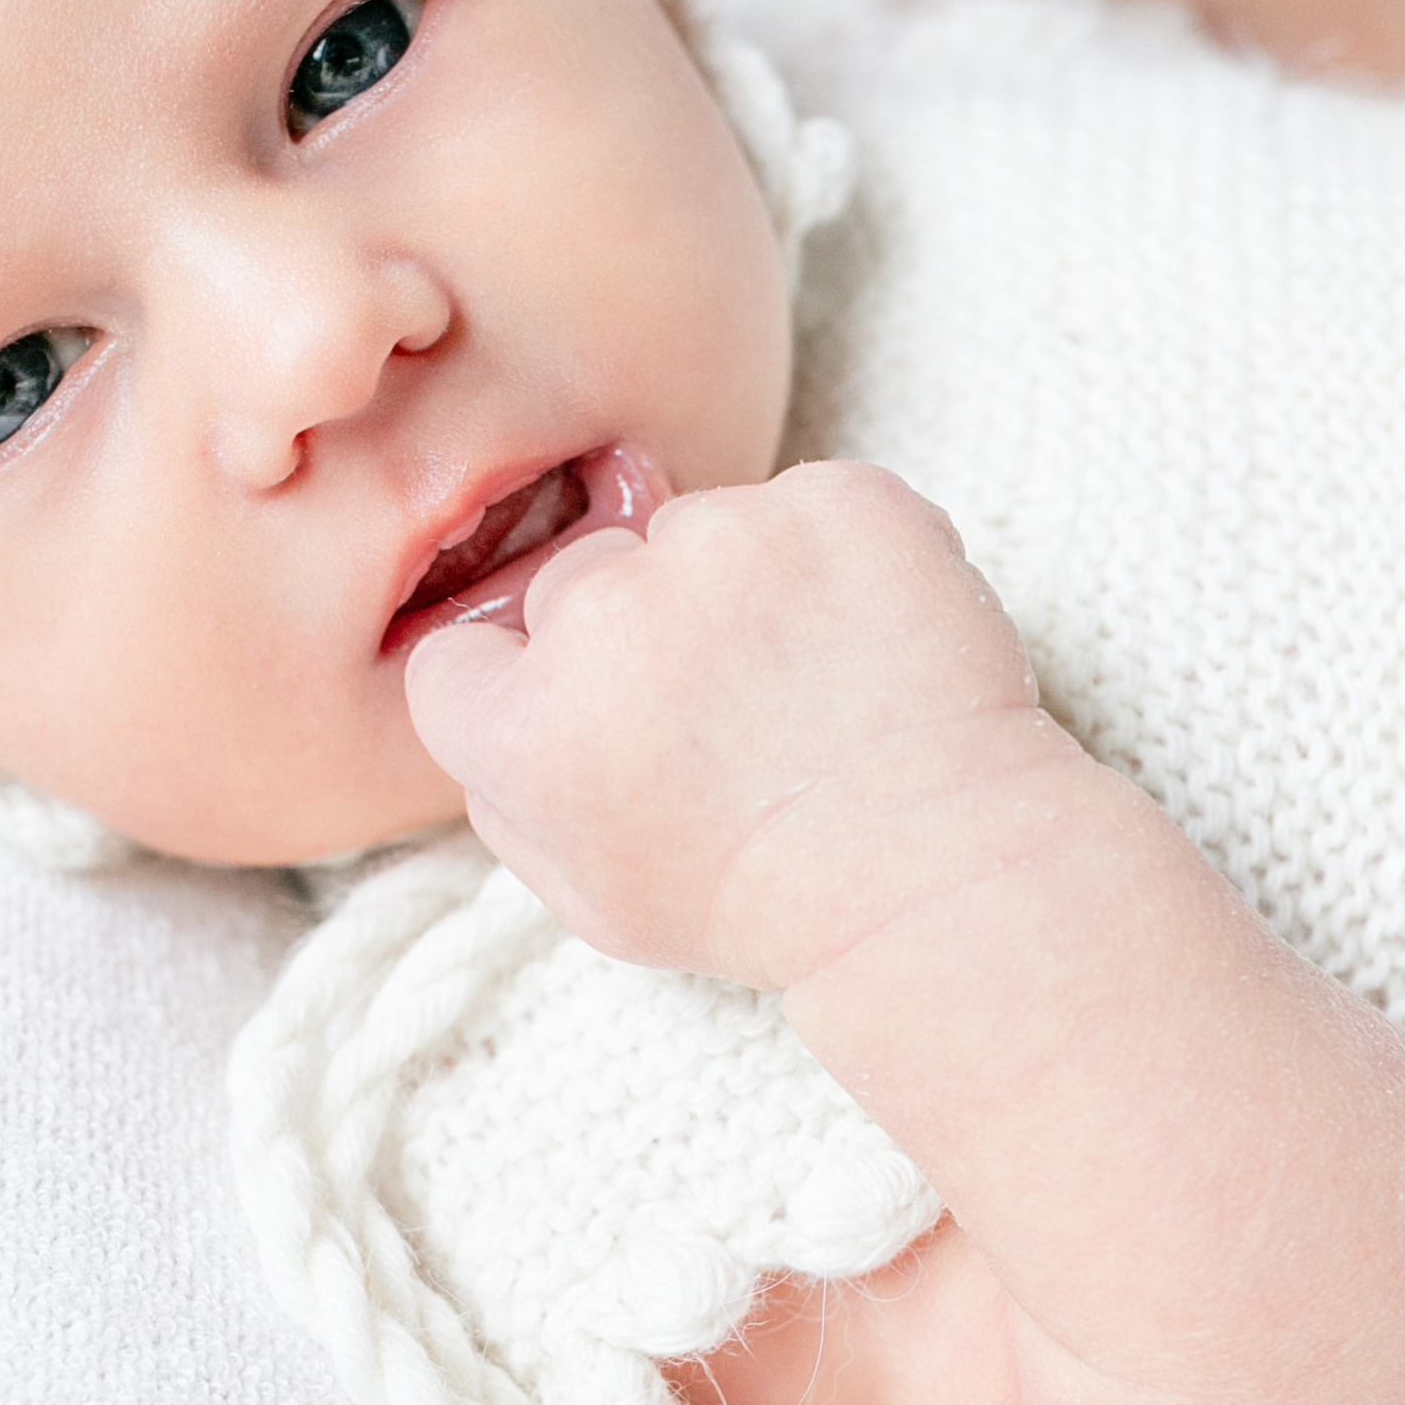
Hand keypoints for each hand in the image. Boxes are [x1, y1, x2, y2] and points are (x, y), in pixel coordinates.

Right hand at [401, 461, 1079, 996]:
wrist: (939, 876)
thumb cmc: (765, 904)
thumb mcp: (595, 901)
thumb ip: (509, 798)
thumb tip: (495, 699)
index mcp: (526, 725)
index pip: (464, 655)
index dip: (532, 693)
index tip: (606, 729)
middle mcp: (606, 614)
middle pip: (581, 579)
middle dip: (638, 635)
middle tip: (729, 717)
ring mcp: (726, 541)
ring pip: (698, 532)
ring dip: (742, 588)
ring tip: (811, 689)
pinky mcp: (835, 499)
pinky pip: (808, 503)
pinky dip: (840, 559)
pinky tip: (868, 645)